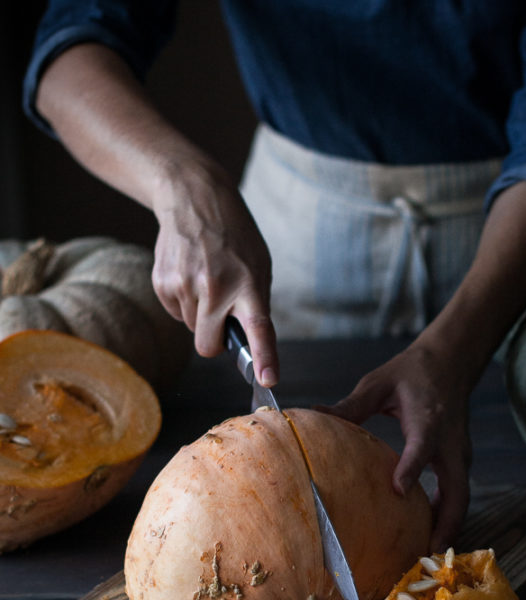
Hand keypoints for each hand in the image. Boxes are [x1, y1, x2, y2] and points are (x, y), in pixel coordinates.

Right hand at [152, 162, 278, 386]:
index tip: (268, 379)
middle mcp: (215, 287)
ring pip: (192, 329)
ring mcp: (185, 285)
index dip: (264, 357)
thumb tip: (245, 345)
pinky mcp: (163, 283)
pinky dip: (183, 302)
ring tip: (205, 278)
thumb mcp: (258, 266)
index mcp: (248, 284)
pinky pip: (176, 313)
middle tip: (220, 320)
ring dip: (200, 314)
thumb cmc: (233, 238)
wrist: (193, 199)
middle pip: (208, 346)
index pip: (258, 327)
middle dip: (213, 343)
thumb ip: (253, 305)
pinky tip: (188, 274)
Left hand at [322, 340, 471, 551]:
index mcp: (429, 419)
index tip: (398, 489)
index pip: (423, 446)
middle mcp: (450, 442)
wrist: (451, 361)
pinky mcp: (459, 461)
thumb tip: (314, 415)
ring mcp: (459, 454)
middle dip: (445, 521)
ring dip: (447, 526)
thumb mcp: (379, 383)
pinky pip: (456, 493)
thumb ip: (350, 405)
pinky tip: (426, 534)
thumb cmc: (412, 373)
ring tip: (426, 555)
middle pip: (457, 489)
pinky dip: (446, 515)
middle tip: (427, 551)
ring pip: (460, 497)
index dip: (412, 468)